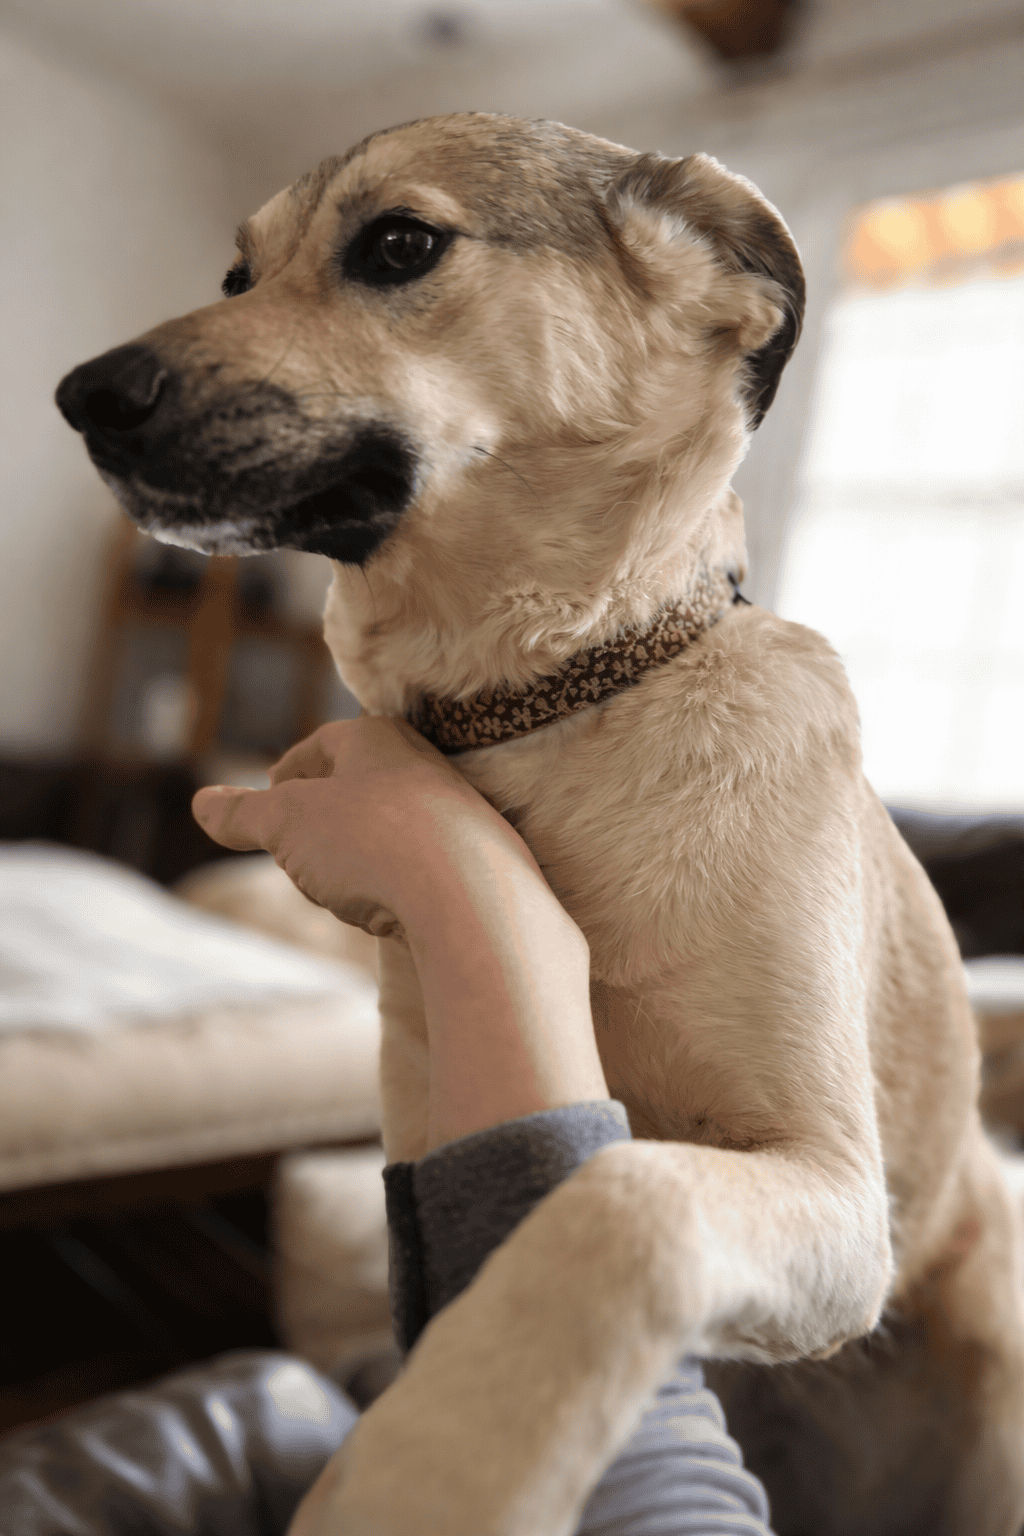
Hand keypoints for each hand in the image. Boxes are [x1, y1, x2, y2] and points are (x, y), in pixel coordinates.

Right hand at [193, 717, 607, 1149]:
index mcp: (378, 740)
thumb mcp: (287, 825)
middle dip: (327, 814)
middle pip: (363, 786)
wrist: (471, 898)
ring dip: (362, 853)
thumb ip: (243, 815)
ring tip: (340, 887)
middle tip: (297, 843)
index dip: (293, 769)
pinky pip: (424, 870)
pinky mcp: (480, 864)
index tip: (274, 790)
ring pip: (395, 829)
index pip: (325, 745)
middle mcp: (426, 767)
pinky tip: (386, 914)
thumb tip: (203, 804)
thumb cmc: (373, 843)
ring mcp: (458, 815)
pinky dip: (397, 885)